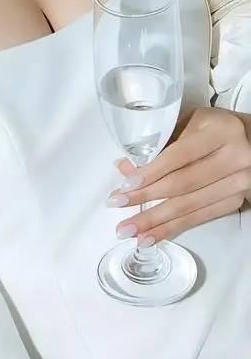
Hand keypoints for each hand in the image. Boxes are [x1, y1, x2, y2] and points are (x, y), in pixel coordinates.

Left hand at [108, 105, 250, 245]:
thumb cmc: (215, 128)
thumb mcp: (191, 122)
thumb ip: (161, 142)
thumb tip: (125, 168)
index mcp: (221, 131)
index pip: (180, 155)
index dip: (152, 172)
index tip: (127, 185)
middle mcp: (235, 157)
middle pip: (183, 184)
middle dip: (146, 198)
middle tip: (119, 206)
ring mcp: (239, 182)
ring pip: (190, 206)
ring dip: (156, 221)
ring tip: (130, 231)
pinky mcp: (236, 201)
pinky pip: (200, 218)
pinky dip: (173, 228)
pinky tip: (152, 235)